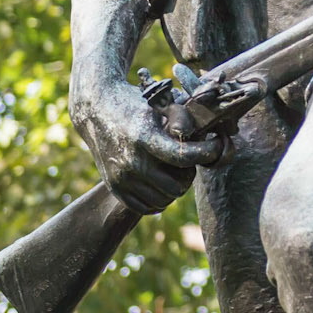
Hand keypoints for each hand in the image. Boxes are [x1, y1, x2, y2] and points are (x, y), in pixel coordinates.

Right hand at [70, 74, 221, 214]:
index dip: (207, 152)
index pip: (184, 157)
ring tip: (176, 170)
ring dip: (176, 188)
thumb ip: (183, 119)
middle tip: (190, 159)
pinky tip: (163, 182)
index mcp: (143, 137)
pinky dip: (160, 199)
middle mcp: (130, 161)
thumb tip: (196, 138)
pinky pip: (147, 208)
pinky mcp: (115, 188)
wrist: (96, 110)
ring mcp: (121, 178)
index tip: (216, 144)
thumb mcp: (161, 104)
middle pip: (176, 186)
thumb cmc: (136, 104)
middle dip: (190, 173)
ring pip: (164, 200)